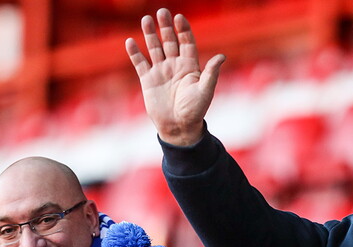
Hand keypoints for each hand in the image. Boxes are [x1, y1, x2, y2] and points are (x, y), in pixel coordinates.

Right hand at [125, 8, 224, 145]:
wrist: (178, 128)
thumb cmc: (195, 110)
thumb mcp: (205, 91)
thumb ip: (211, 73)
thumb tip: (221, 56)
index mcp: (190, 66)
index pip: (186, 42)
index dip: (183, 30)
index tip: (179, 18)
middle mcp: (175, 65)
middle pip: (169, 41)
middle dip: (166, 27)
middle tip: (161, 12)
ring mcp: (161, 72)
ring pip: (154, 48)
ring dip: (150, 34)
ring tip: (146, 20)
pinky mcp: (148, 80)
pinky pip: (140, 63)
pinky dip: (135, 53)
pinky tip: (130, 41)